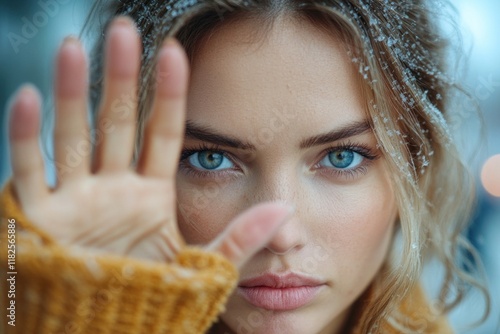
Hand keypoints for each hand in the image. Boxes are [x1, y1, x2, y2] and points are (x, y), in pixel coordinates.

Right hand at [8, 16, 291, 267]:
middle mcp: (112, 190)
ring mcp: (75, 201)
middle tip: (124, 31)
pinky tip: (28, 97)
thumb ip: (240, 240)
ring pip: (72, 137)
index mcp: (152, 196)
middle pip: (117, 124)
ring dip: (71, 92)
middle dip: (119, 77)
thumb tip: (285, 210)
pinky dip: (25, 138)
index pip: (163, 134)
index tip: (177, 52)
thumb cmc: (156, 304)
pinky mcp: (40, 221)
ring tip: (74, 46)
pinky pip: (29, 174)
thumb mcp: (201, 268)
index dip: (169, 95)